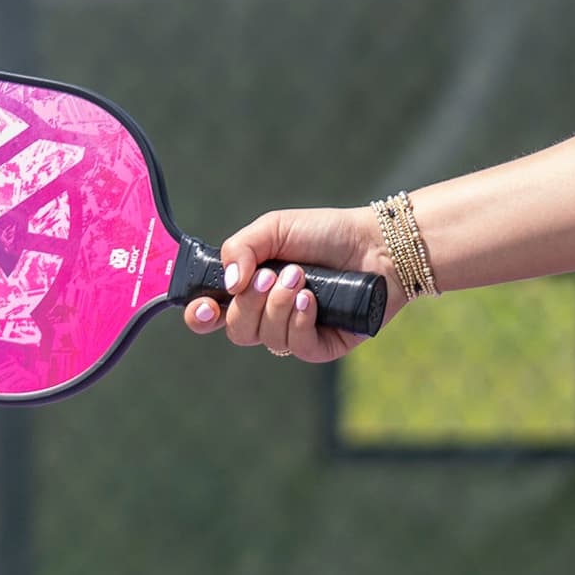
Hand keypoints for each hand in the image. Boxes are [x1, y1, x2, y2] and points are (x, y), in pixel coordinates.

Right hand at [184, 206, 387, 364]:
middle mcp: (268, 313)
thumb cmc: (324, 233)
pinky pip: (296, 346)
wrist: (375, 243)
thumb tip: (228, 286)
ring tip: (302, 278)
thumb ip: (239, 248)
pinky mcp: (322, 346)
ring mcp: (294, 331)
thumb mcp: (274, 228)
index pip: (210, 314)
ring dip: (279, 304)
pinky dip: (300, 321)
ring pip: (265, 337)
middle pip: (236, 329)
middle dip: (250, 302)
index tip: (207, 306)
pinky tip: (312, 301)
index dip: (200, 316)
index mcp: (249, 288)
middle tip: (273, 274)